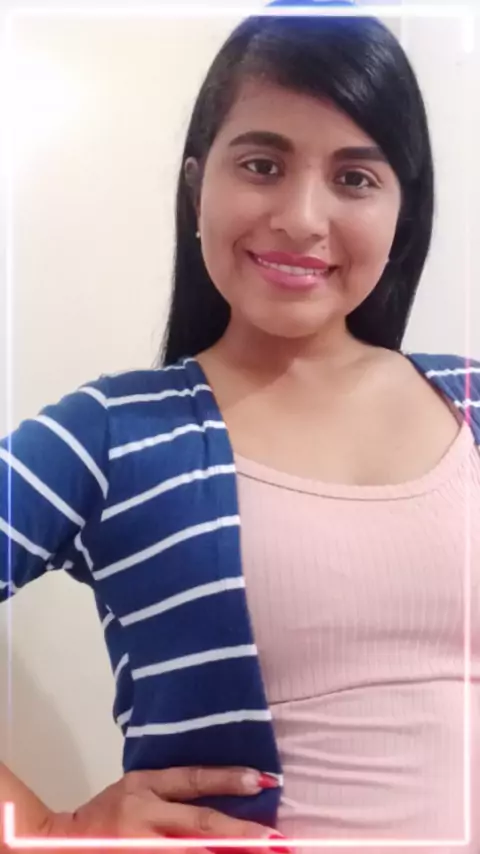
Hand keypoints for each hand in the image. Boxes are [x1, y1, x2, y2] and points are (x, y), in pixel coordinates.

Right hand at [40, 766, 288, 851]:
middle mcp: (143, 814)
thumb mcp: (134, 788)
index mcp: (144, 785)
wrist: (58, 842)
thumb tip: (222, 799)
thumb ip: (170, 792)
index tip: (264, 781)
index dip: (229, 779)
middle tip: (273, 838)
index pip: (193, 779)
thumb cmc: (105, 813)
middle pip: (199, 824)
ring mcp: (139, 845)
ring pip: (189, 852)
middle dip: (238, 834)